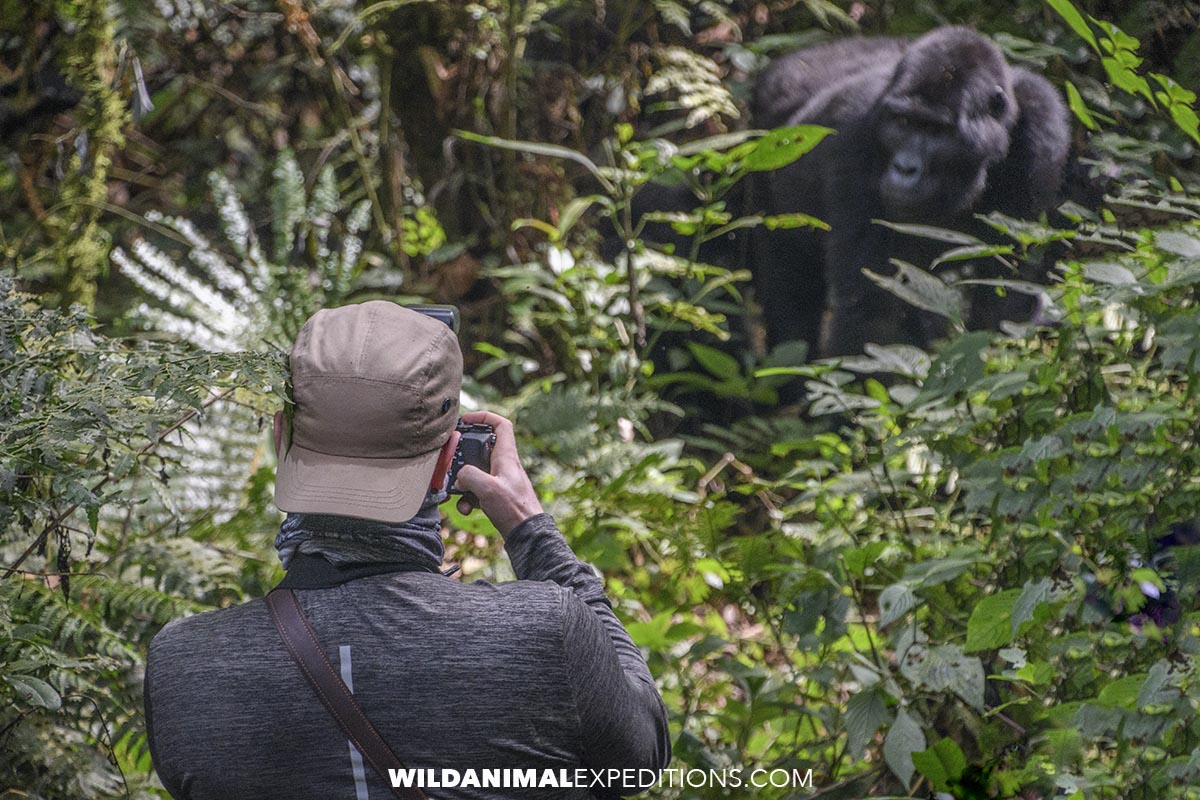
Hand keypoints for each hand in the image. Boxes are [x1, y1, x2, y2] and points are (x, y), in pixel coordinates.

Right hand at [454, 411, 543, 535]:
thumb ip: (468, 475)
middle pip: (481, 450)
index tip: (466, 420)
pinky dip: (468, 498)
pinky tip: (466, 508)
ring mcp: (500, 481)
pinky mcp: (496, 496)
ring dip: (463, 483)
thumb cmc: (514, 509)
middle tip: (451, 463)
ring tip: (457, 494)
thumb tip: (459, 477)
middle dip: (463, 457)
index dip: (484, 417)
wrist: (527, 535)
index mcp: (506, 457)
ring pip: (475, 473)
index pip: (501, 425)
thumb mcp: (487, 488)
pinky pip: (477, 491)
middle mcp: (504, 466)